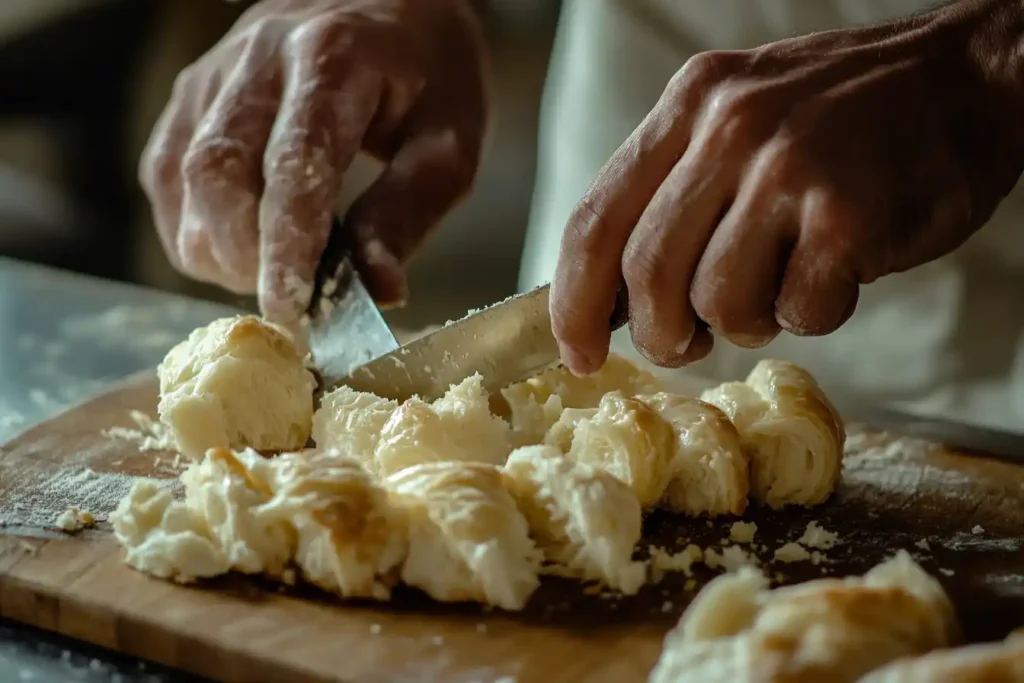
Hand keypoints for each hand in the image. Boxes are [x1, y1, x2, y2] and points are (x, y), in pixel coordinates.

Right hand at [140, 0, 487, 323]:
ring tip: (269, 274)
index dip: (286, 249)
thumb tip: (379, 292)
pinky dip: (191, 227)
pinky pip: (166, 171)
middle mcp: (259, 55)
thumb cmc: (430, 77)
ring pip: (182, 176)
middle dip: (246, 256)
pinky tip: (237, 249)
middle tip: (290, 301)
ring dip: (215, 248)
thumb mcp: (449, 143)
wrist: (394, 4)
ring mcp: (216, 71)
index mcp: (333, 58)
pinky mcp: (192, 93)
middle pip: (219, 172)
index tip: (292, 312)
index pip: (293, 166)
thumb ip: (409, 214)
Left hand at [550, 0, 1023, 373]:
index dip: (573, 302)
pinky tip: (833, 276)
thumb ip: (674, 192)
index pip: (595, 221)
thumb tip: (612, 297)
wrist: (969, 78)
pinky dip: (812, 315)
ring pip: (718, 302)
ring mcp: (790, 169)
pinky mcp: (849, 216)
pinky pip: (797, 313)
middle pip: (647, 274)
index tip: (576, 351)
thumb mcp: (739, 119)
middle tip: (686, 343)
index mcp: (689, 107)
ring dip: (744, 323)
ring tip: (780, 287)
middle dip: (659, 334)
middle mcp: (730, 128)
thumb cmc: (844, 119)